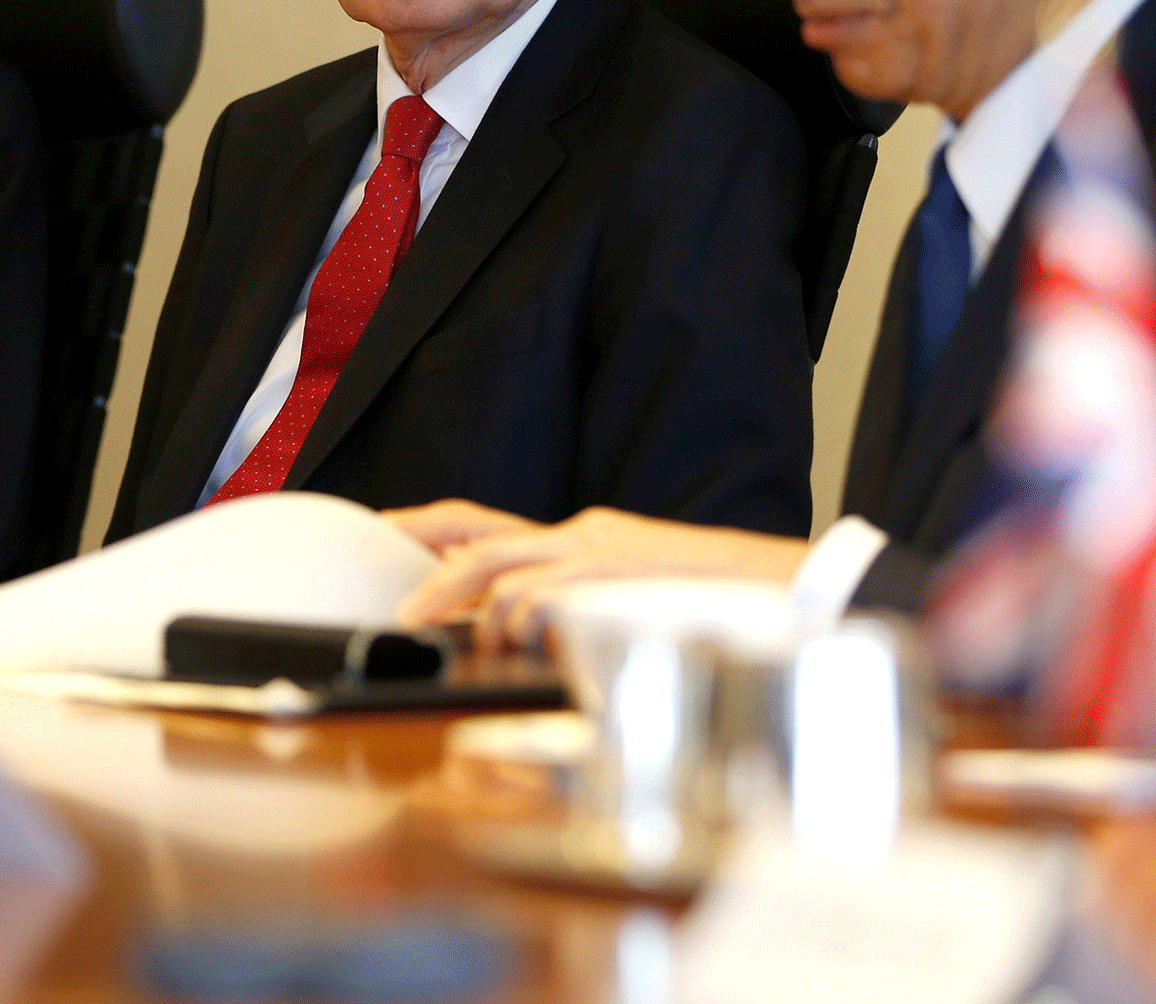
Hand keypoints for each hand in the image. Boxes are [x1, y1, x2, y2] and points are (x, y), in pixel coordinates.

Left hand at [395, 506, 809, 652]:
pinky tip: (513, 639)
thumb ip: (576, 612)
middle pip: (476, 536)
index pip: (483, 527)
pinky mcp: (614, 569)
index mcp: (577, 540)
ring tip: (447, 635)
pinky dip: (519, 615)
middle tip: (398, 608)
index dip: (426, 530)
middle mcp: (578, 533)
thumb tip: (526, 639)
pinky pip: (546, 589)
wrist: (787, 580)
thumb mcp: (628, 603)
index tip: (380, 538)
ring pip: (501, 563)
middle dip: (426, 567)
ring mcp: (595, 548)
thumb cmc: (713, 602)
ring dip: (464, 602)